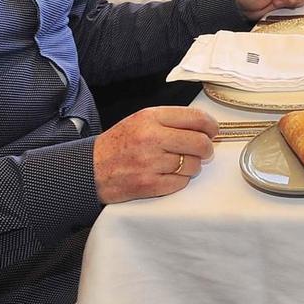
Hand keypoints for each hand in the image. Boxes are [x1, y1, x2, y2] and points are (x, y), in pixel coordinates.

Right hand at [93, 106, 216, 203]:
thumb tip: (205, 126)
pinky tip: (167, 175)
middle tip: (204, 151)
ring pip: (193, 165)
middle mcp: (152, 138)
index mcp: (151, 118)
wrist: (90, 169)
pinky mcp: (149, 185)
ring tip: (178, 163)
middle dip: (207, 148)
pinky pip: (181, 182)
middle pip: (200, 143)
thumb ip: (170, 120)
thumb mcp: (140, 120)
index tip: (213, 131)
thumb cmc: (118, 144)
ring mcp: (151, 163)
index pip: (196, 118)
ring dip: (191, 166)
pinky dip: (179, 180)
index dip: (211, 125)